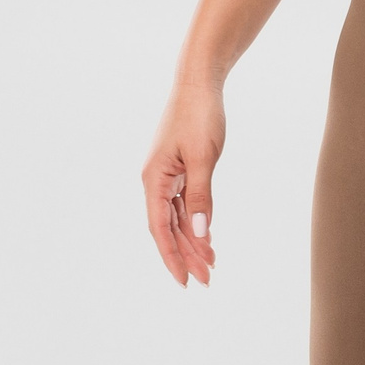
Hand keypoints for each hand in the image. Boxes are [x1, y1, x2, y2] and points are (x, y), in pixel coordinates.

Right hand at [143, 83, 224, 286]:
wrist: (199, 83)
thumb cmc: (199, 116)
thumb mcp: (203, 158)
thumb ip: (201, 197)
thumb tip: (199, 233)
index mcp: (154, 180)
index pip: (160, 229)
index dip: (172, 256)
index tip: (184, 280)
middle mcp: (155, 181)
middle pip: (168, 228)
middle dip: (186, 255)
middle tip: (206, 281)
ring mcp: (166, 176)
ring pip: (177, 219)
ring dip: (193, 242)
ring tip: (211, 265)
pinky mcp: (179, 171)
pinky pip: (184, 205)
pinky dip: (196, 223)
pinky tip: (207, 239)